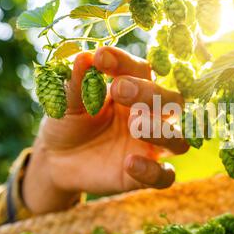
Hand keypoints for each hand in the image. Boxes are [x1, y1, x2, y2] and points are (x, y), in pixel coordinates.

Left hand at [23, 47, 187, 213]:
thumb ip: (77, 83)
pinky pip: (164, 175)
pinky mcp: (145, 175)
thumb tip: (84, 58)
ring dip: (161, 131)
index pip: (141, 71)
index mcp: (134, 90)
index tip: (101, 58)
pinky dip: (154, 171)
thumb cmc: (69, 122)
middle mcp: (150, 116)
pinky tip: (129, 163)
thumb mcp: (68, 102)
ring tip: (135, 126)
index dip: (125, 62)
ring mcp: (150, 147)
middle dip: (150, 93)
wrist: (55, 159)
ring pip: (178, 140)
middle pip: (172, 101)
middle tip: (119, 90)